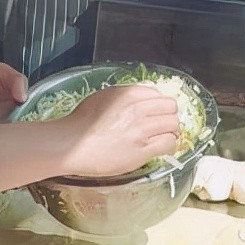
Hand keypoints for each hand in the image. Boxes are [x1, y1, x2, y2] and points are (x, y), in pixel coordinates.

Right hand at [61, 85, 179, 177]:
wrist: (71, 145)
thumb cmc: (80, 123)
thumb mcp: (101, 98)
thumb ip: (123, 97)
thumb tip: (138, 102)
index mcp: (129, 94)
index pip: (158, 95)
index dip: (159, 105)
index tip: (156, 114)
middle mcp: (139, 109)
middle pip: (171, 108)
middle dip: (168, 117)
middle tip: (162, 126)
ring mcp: (142, 130)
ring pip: (173, 125)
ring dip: (171, 131)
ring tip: (163, 138)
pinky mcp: (143, 150)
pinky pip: (169, 143)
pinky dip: (169, 145)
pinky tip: (162, 148)